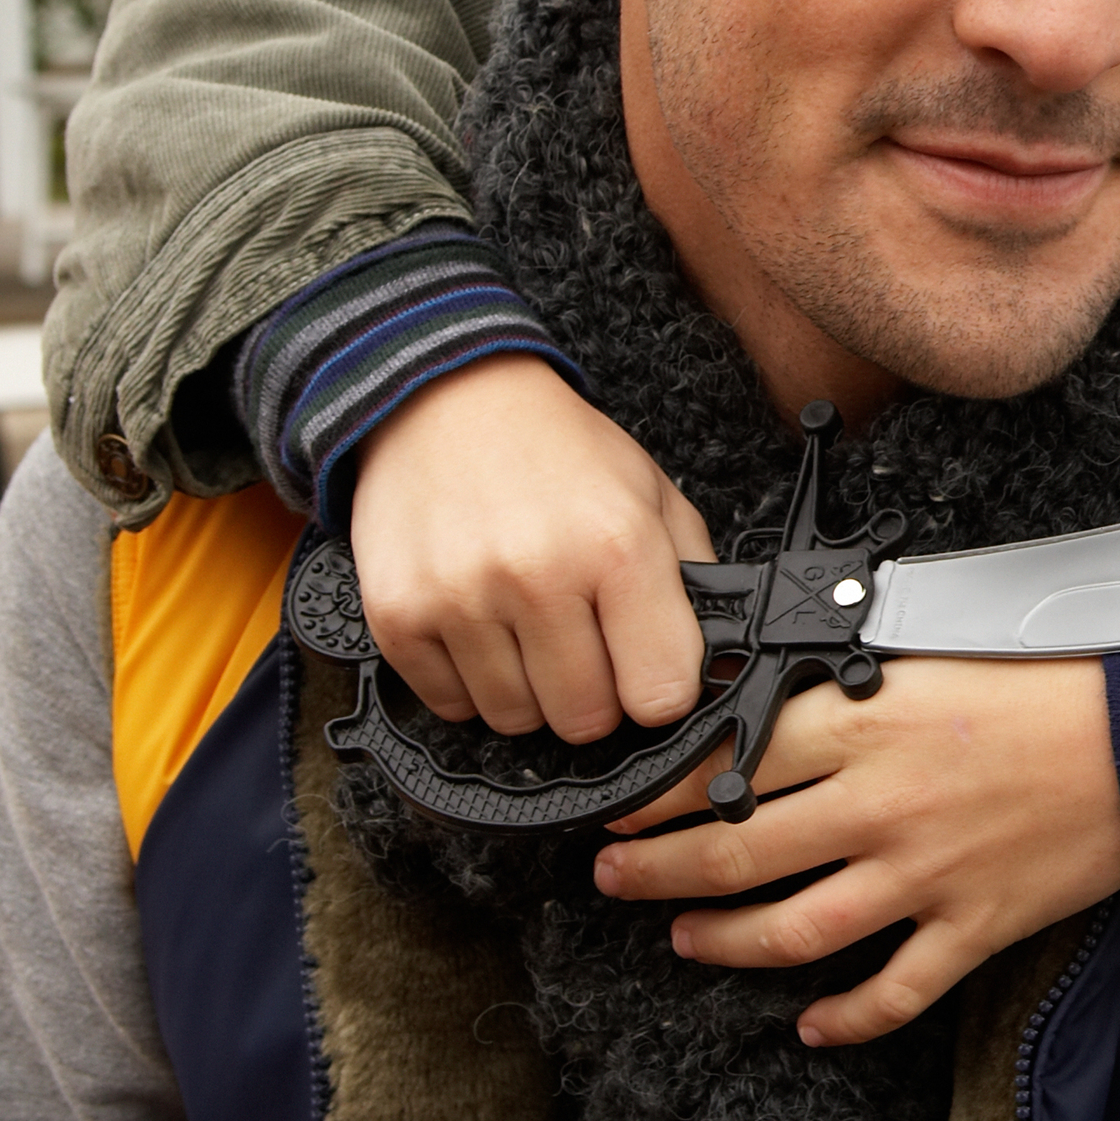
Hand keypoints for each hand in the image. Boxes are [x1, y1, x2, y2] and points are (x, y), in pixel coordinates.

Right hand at [346, 355, 716, 740]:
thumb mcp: (655, 496)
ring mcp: (459, 599)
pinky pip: (450, 706)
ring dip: (530, 691)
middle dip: (595, 695)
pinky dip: (470, 683)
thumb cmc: (561, 453)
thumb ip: (696, 584)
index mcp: (616, 546)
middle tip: (586, 643)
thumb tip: (722, 667)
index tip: (649, 672)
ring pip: (515, 719)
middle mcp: (536, 576)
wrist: (449, 401)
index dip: (660, 691)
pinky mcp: (397, 616)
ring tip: (530, 626)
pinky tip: (482, 628)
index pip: (661, 693)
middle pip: (585, 719)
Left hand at [597, 654, 1119, 1045]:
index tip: (620, 803)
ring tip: (683, 939)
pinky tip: (811, 1025)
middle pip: (733, 855)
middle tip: (615, 876)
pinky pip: (895, 993)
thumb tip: (774, 702)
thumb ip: (854, 686)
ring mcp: (926, 874)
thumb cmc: (1057, 679)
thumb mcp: (935, 656)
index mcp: (868, 724)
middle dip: (654, 872)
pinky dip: (845, 1018)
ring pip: (794, 932)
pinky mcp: (975, 924)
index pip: (728, 764)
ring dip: (722, 942)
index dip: (657, 793)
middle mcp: (881, 804)